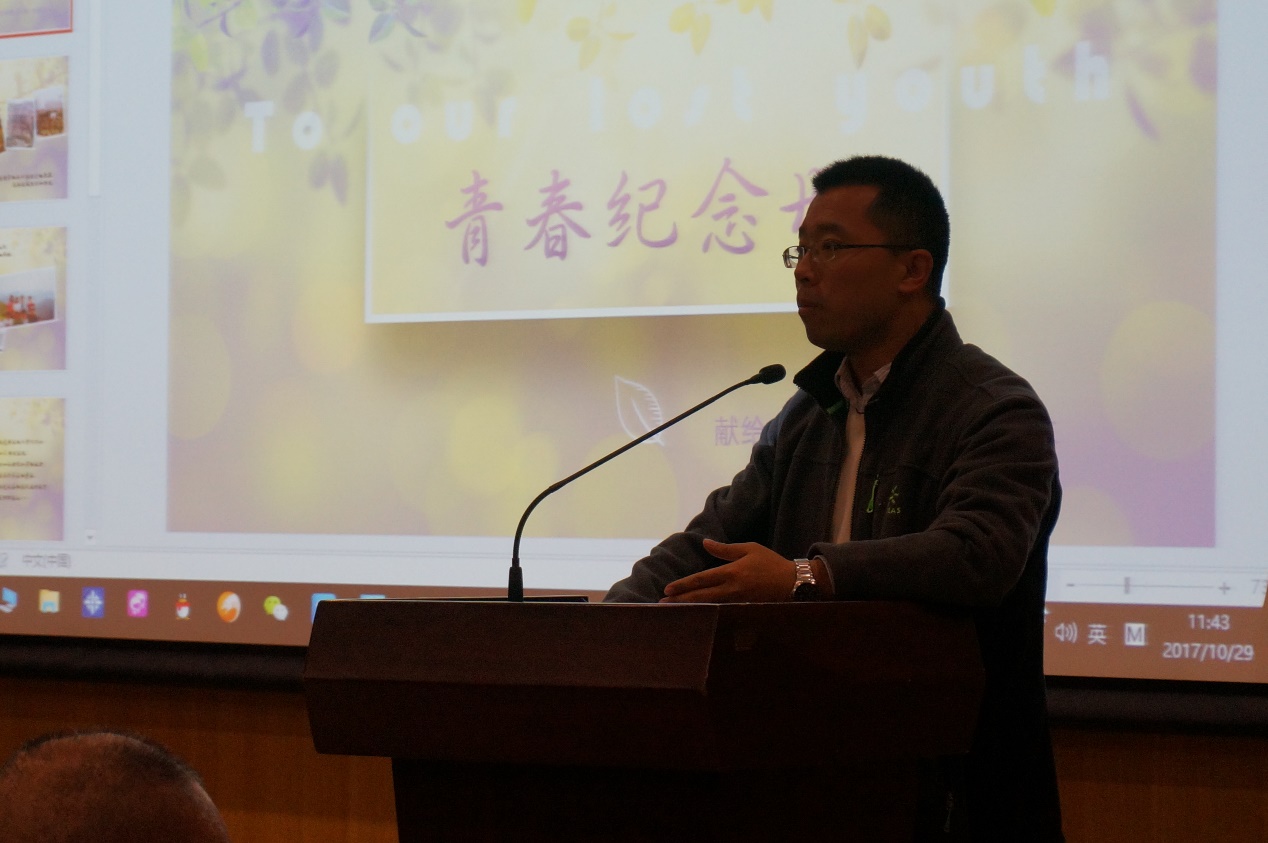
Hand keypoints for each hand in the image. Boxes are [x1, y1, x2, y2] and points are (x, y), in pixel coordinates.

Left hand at [660, 539, 794, 602]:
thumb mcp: (749, 549)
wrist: (793, 582)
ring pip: (709, 606)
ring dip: (690, 608)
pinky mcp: (743, 609)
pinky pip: (721, 611)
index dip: (683, 585)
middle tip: (662, 604)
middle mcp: (732, 589)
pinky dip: (707, 613)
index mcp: (731, 572)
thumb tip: (705, 543)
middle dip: (680, 600)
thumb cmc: (771, 563)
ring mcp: (737, 601)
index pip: (701, 580)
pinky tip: (696, 615)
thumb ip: (725, 549)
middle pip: (701, 597)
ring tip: (674, 610)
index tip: (667, 589)